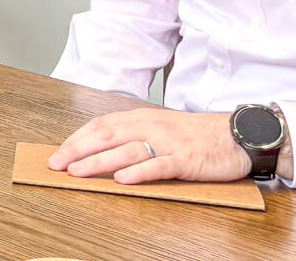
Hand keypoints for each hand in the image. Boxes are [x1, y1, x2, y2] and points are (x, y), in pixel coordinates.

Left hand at [47, 108, 251, 184]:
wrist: (238, 135)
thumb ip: (135, 134)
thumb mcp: (161, 127)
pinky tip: (121, 179)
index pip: (102, 125)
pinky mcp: (186, 160)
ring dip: (99, 161)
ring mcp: (169, 143)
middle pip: (107, 135)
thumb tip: (101, 148)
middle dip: (78, 150)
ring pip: (127, 150)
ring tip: (77, 172)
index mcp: (143, 117)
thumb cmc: (197, 134)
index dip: (77, 138)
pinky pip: (158, 165)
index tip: (59, 152)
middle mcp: (152, 126)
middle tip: (57, 164)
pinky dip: (138, 172)